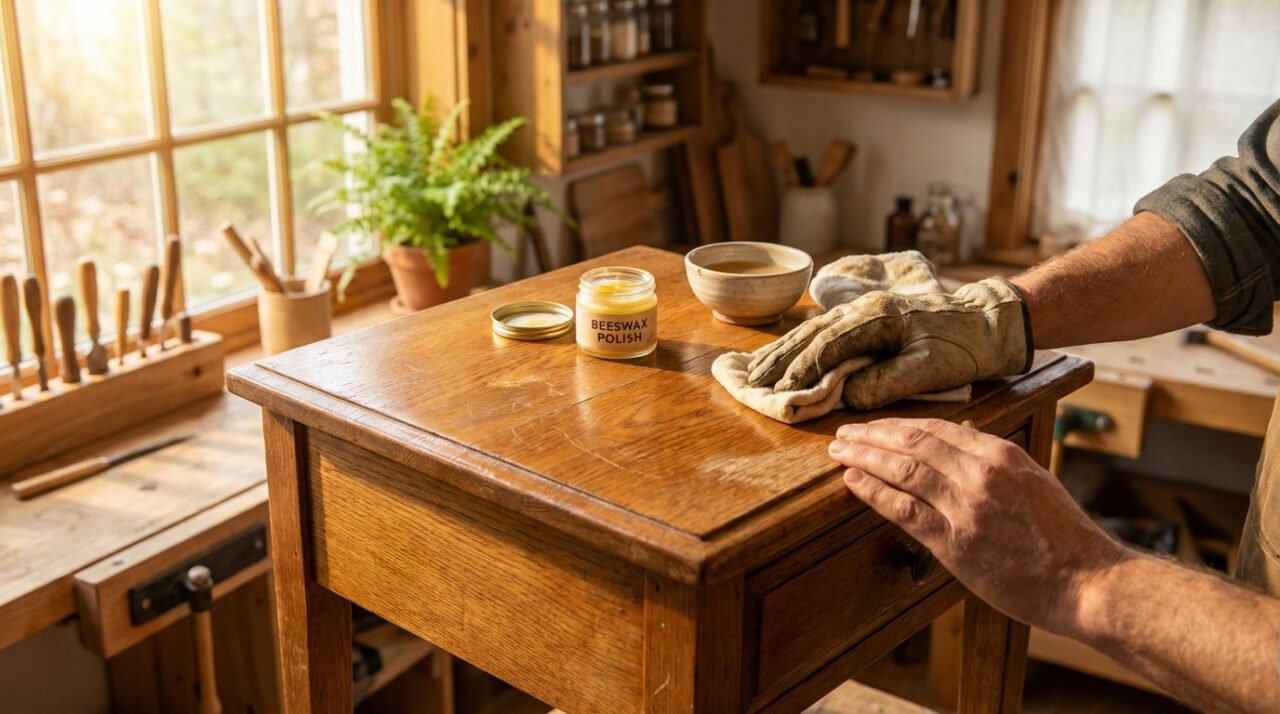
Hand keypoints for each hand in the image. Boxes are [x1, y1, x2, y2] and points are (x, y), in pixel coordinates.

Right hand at [747, 279, 1030, 408]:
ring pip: (815, 330)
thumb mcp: (930, 368)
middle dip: (779, 359)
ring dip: (784, 350)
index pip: (825, 346)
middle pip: (811, 334)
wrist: (993, 319)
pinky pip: (828, 330)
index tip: (775, 393)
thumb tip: (846, 396)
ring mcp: (867, 309)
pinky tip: (788, 353)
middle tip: (748, 381)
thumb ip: (885, 381)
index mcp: (878, 318)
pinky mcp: (871, 316)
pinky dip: (803, 343)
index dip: (798, 371)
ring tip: (756, 369)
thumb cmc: (966, 345)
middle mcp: (866, 309)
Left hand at [828, 418, 1126, 631]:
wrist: (1088, 582)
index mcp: (1002, 454)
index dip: (898, 425)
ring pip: (903, 469)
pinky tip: (852, 482)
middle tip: (844, 432)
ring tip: (840, 452)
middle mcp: (981, 473)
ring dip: (864, 457)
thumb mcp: (1033, 482)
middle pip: (913, 441)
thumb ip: (994, 464)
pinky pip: (903, 509)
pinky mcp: (956, 542)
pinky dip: (873, 492)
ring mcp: (967, 506)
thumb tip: (957, 446)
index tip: (875, 426)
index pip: (937, 428)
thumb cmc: (1063, 538)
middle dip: (873, 434)